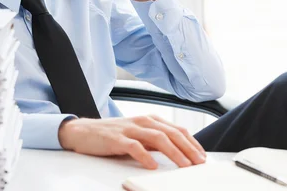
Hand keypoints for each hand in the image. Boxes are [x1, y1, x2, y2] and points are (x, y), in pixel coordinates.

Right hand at [58, 115, 206, 169]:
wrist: (83, 131)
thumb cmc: (113, 135)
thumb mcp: (138, 136)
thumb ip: (156, 142)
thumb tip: (178, 152)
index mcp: (150, 120)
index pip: (177, 130)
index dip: (192, 142)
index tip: (203, 156)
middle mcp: (143, 121)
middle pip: (171, 133)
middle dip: (188, 148)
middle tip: (199, 163)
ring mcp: (130, 128)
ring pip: (158, 138)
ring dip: (174, 152)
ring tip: (184, 165)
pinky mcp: (116, 138)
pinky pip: (134, 146)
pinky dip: (145, 156)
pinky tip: (153, 165)